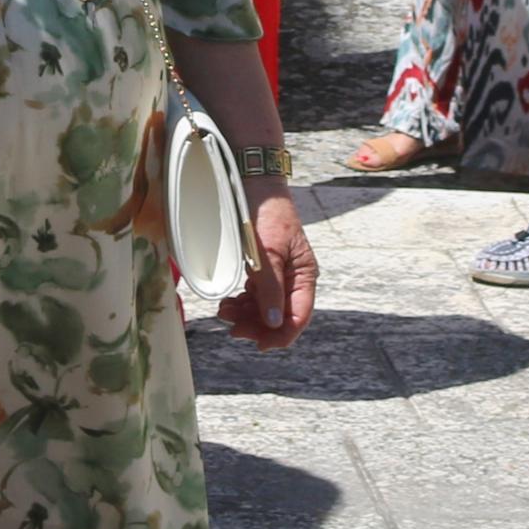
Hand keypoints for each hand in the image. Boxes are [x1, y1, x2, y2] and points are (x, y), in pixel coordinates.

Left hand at [220, 192, 316, 347]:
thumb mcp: (267, 252)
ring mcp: (279, 274)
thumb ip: (270, 288)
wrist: (254, 184)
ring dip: (246, 316)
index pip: (298, 318)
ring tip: (224, 312)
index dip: (280, 336)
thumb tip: (274, 324)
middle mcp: (294, 279)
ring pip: (266, 309)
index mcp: (304, 276)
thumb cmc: (266, 214)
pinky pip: (256, 296)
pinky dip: (243, 303)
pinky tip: (228, 303)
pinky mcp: (264, 269)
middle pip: (280, 317)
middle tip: (231, 327)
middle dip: (257, 326)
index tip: (257, 344)